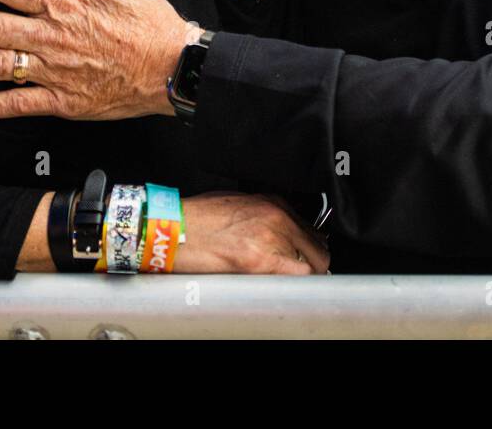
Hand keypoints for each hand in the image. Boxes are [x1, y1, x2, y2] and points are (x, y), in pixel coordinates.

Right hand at [172, 192, 328, 274]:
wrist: (173, 229)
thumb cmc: (196, 218)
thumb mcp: (236, 204)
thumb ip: (263, 215)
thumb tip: (278, 232)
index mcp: (272, 203)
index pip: (310, 227)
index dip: (307, 245)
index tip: (302, 255)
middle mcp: (277, 218)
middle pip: (317, 245)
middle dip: (312, 261)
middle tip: (298, 272)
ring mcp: (272, 238)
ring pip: (313, 262)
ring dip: (304, 275)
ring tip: (287, 282)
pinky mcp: (261, 261)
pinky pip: (299, 276)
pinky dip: (298, 285)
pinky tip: (286, 288)